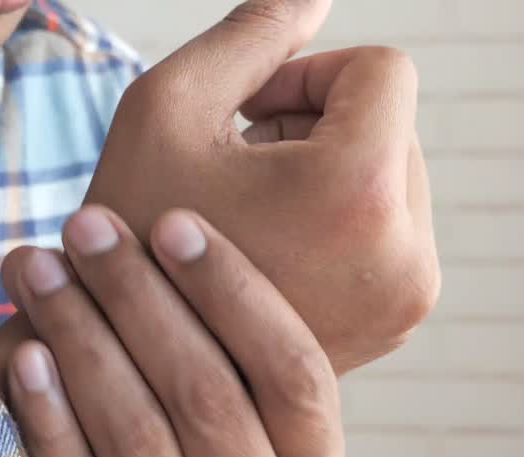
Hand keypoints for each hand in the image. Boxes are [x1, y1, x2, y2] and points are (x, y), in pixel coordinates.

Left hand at [0, 206, 343, 456]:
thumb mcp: (247, 450)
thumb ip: (227, 363)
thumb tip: (160, 232)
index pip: (291, 372)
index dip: (233, 292)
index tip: (172, 224)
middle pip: (204, 394)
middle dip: (137, 297)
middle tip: (85, 228)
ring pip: (137, 436)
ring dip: (83, 339)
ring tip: (39, 272)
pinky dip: (49, 418)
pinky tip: (27, 357)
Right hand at [87, 0, 437, 372]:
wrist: (116, 358)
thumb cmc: (128, 227)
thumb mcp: (165, 105)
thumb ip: (251, 32)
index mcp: (360, 193)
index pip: (383, 72)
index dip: (307, 75)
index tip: (243, 117)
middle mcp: (408, 255)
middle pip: (395, 126)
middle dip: (317, 130)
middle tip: (238, 170)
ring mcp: (407, 299)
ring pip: (394, 176)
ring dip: (326, 173)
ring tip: (249, 213)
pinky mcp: (396, 322)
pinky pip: (390, 229)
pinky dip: (338, 221)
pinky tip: (271, 245)